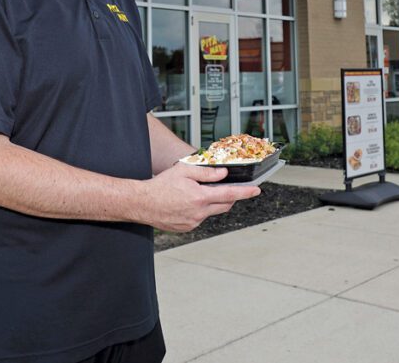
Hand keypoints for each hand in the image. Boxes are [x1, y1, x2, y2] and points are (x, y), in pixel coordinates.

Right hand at [141, 161, 259, 231]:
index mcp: (200, 197)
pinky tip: (187, 202)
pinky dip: (200, 209)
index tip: (256, 190)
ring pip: (211, 212)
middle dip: (229, 196)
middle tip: (225, 187)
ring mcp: (193, 222)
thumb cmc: (160, 186)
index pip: (230, 194)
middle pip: (224, 205)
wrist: (142, 203)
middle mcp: (199, 212)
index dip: (245, 192)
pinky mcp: (187, 228)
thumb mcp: (184, 170)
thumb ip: (206, 172)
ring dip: (211, 202)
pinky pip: (200, 218)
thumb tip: (223, 174)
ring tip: (196, 192)